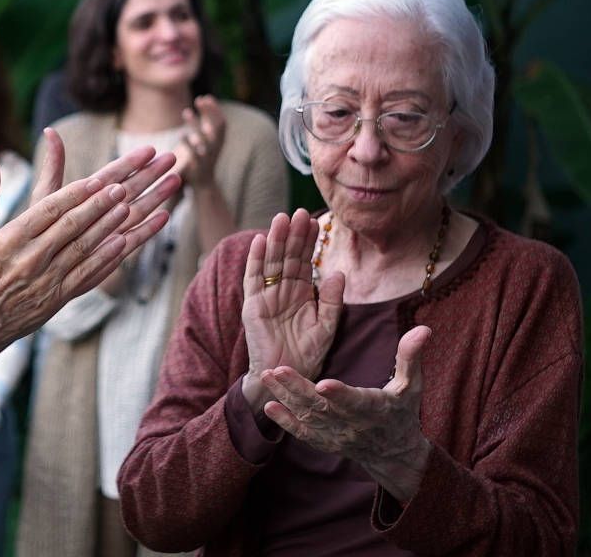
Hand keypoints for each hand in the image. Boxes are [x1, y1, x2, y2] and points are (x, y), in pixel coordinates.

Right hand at [0, 129, 179, 346]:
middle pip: (70, 227)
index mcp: (11, 239)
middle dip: (97, 206)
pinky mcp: (57, 298)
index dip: (74, 195)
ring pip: (82, 249)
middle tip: (120, 188)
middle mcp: (31, 258)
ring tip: (126, 208)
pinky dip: (106, 259)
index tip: (95, 180)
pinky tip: (123, 244)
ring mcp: (46, 280)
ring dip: (106, 228)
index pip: (48, 211)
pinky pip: (86, 275)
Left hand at [172, 96, 225, 188]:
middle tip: (198, 99)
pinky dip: (189, 143)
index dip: (216, 109)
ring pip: (204, 139)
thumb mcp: (208, 137)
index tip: (206, 96)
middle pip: (216, 127)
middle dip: (209, 113)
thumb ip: (207, 120)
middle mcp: (216, 147)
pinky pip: (194, 154)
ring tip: (186, 111)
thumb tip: (204, 98)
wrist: (204, 184)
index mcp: (220, 140)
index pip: (222, 122)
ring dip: (195, 124)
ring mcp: (208, 157)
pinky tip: (181, 133)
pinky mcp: (198, 166)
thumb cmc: (204, 155)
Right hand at [239, 210, 343, 413]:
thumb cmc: (308, 356)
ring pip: (270, 262)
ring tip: (281, 218)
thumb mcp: (327, 327)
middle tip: (299, 211)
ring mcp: (266, 297)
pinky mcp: (252, 306)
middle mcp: (283, 290)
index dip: (310, 241)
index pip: (305, 260)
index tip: (316, 220)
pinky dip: (254, 260)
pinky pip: (253, 279)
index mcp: (302, 293)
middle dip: (293, 234)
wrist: (288, 378)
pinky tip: (259, 241)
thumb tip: (337, 272)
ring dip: (275, 240)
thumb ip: (332, 301)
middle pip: (287, 256)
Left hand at [260, 326, 433, 501]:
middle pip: (322, 407)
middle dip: (298, 389)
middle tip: (277, 369)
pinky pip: (302, 433)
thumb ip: (411, 357)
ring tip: (266, 376)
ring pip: (307, 417)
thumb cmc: (403, 412)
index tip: (323, 384)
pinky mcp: (324, 441)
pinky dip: (285, 422)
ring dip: (285, 397)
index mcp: (374, 408)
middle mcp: (352, 425)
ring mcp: (335, 435)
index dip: (339, 394)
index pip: (355, 401)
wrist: (394, 453)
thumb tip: (424, 328)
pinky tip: (269, 406)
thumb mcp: (411, 386)